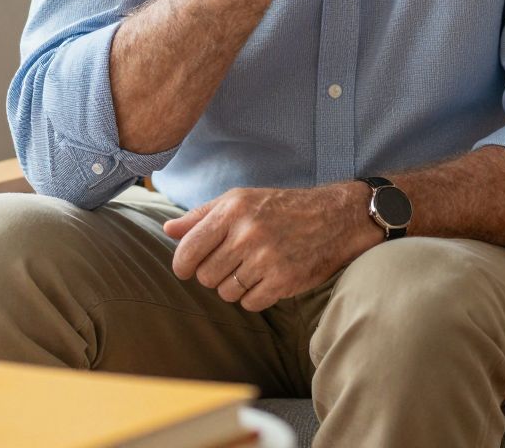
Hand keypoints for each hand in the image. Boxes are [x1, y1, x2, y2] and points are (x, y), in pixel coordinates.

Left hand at [163, 183, 380, 311]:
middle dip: (214, 275)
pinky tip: (267, 279)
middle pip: (205, 276)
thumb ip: (202, 216)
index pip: (188, 250)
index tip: (189, 268)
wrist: (336, 217)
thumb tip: (168, 229)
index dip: (183, 265)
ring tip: (253, 269)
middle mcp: (247, 233)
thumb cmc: (282, 208)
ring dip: (235, 287)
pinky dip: (254, 296)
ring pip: (225, 293)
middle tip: (232, 263)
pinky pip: (249, 303)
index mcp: (233, 210)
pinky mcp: (283, 280)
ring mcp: (266, 258)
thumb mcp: (241, 200)